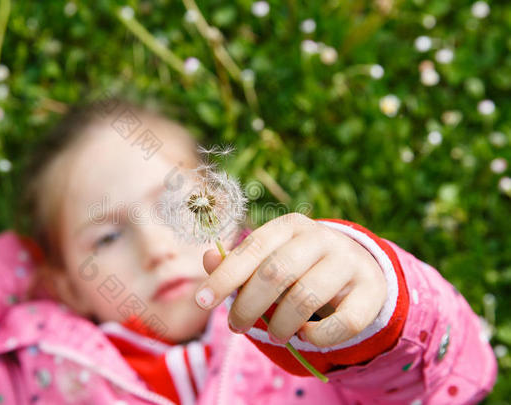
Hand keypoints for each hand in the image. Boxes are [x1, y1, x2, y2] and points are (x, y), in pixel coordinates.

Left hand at [197, 213, 386, 346]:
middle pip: (275, 273)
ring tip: (274, 333)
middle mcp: (320, 237)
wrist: (357, 267)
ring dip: (280, 325)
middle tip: (235, 327)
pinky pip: (343, 322)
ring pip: (305, 298)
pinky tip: (306, 334)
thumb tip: (208, 259)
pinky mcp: (371, 289)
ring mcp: (349, 261)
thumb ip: (238, 263)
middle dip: (248, 305)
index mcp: (290, 225)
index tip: (202, 302)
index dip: (225, 276)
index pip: (253, 247)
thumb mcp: (269, 259)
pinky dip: (318, 336)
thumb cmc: (300, 265)